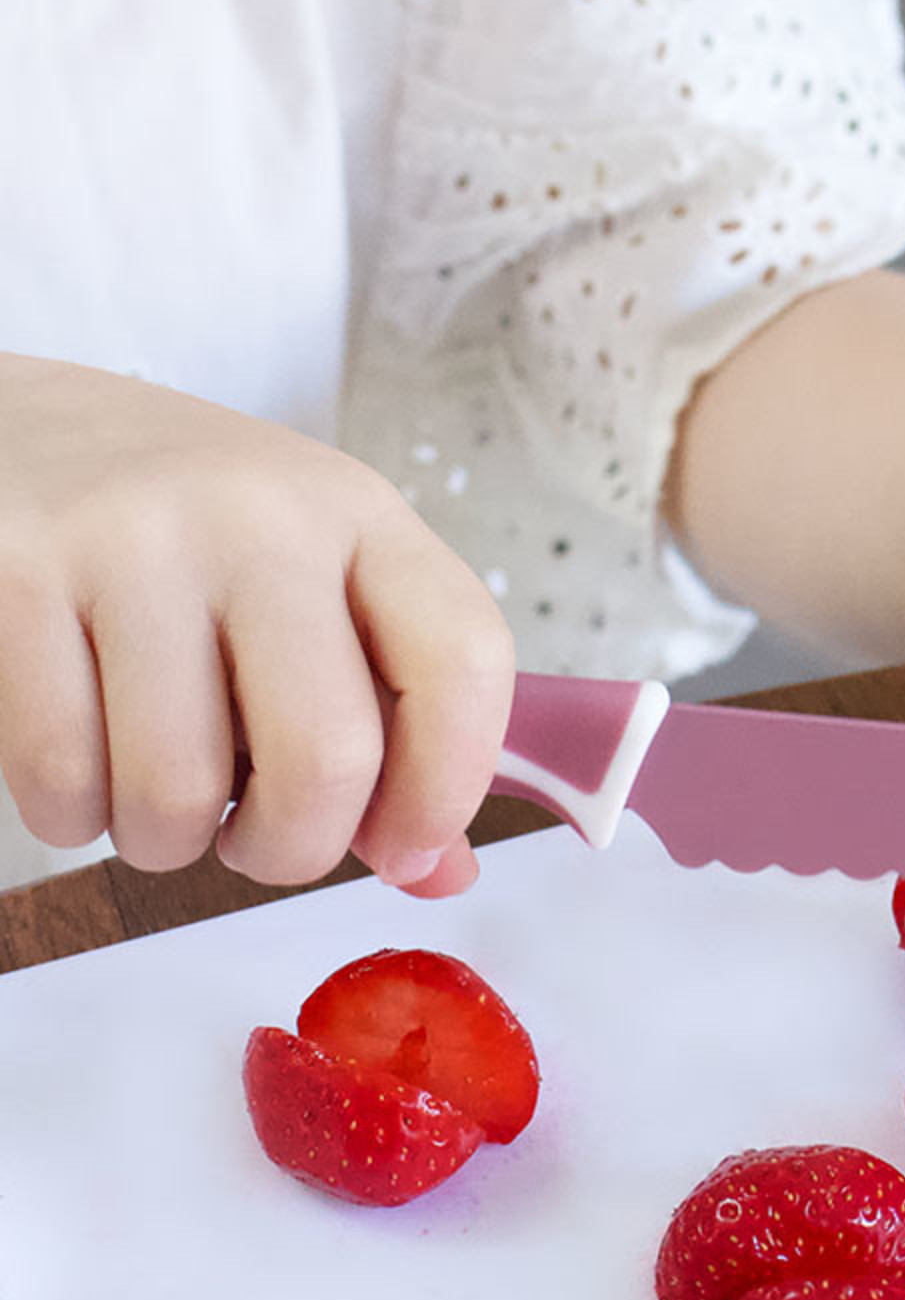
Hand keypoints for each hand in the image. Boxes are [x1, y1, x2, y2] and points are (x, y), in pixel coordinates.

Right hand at [0, 357, 513, 892]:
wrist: (20, 429)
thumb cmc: (187, 536)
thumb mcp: (313, 584)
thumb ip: (388, 723)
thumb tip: (441, 871)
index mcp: (360, 516)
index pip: (465, 659)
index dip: (449, 786)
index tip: (404, 846)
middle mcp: (260, 518)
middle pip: (326, 756)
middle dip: (290, 848)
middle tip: (256, 836)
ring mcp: (135, 542)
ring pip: (178, 793)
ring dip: (166, 840)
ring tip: (156, 786)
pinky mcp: (21, 580)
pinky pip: (63, 779)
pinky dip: (74, 816)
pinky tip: (85, 761)